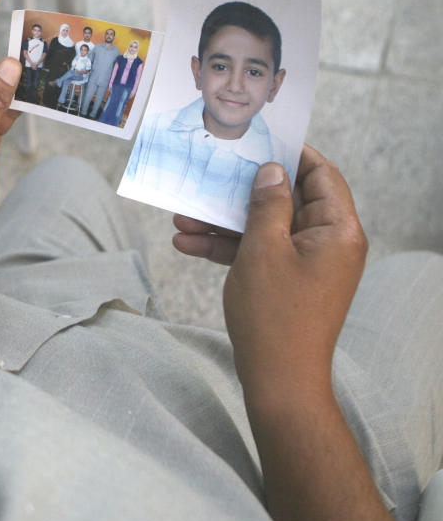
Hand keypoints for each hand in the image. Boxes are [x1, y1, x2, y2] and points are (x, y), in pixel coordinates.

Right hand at [180, 146, 367, 391]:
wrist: (279, 380)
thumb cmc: (274, 315)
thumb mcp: (263, 250)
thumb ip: (267, 205)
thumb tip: (271, 172)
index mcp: (338, 230)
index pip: (321, 175)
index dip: (290, 154)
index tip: (256, 140)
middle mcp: (330, 243)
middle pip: (287, 200)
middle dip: (241, 192)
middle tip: (208, 177)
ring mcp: (309, 263)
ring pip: (266, 227)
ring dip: (225, 222)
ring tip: (182, 218)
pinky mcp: (289, 280)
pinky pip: (261, 252)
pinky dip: (229, 247)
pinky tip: (188, 245)